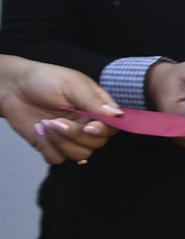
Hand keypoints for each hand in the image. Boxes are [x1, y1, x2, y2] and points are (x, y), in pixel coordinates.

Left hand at [0, 56, 120, 164]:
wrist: (12, 88)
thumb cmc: (43, 79)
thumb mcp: (72, 85)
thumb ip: (94, 102)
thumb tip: (117, 114)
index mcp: (96, 107)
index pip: (112, 127)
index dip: (102, 131)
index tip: (88, 128)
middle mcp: (87, 124)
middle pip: (97, 144)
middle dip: (75, 135)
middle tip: (56, 121)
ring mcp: (70, 137)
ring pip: (80, 154)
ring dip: (61, 142)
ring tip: (45, 124)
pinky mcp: (53, 146)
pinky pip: (58, 159)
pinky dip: (48, 148)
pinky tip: (39, 132)